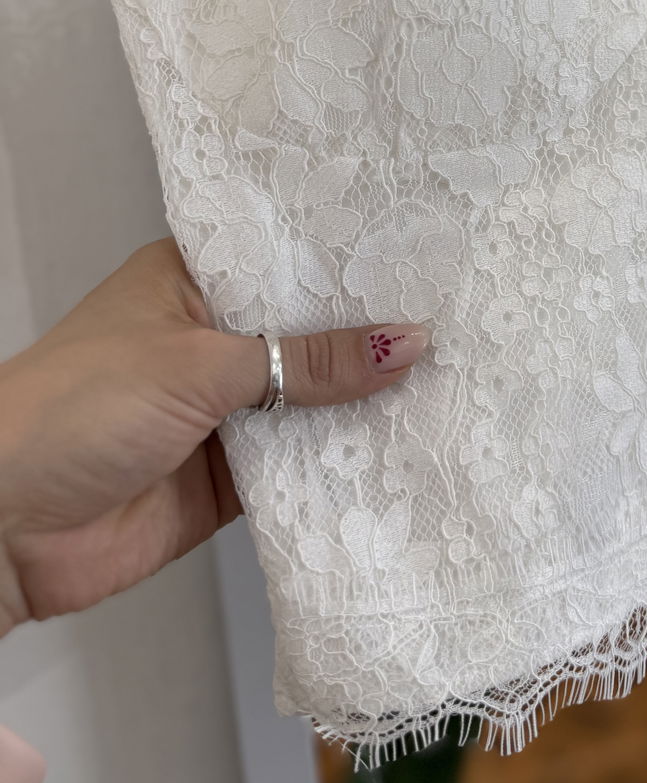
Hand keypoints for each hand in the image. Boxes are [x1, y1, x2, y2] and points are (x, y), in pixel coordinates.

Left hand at [0, 238, 428, 634]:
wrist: (2, 528)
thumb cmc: (71, 410)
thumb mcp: (199, 366)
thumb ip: (307, 360)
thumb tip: (405, 344)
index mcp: (193, 280)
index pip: (290, 257)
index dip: (354, 259)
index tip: (431, 254)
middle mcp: (214, 339)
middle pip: (312, 332)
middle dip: (375, 335)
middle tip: (465, 319)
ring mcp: (225, 410)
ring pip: (314, 402)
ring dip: (367, 404)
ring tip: (458, 382)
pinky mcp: (232, 479)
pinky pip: (304, 467)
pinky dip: (346, 465)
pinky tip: (408, 451)